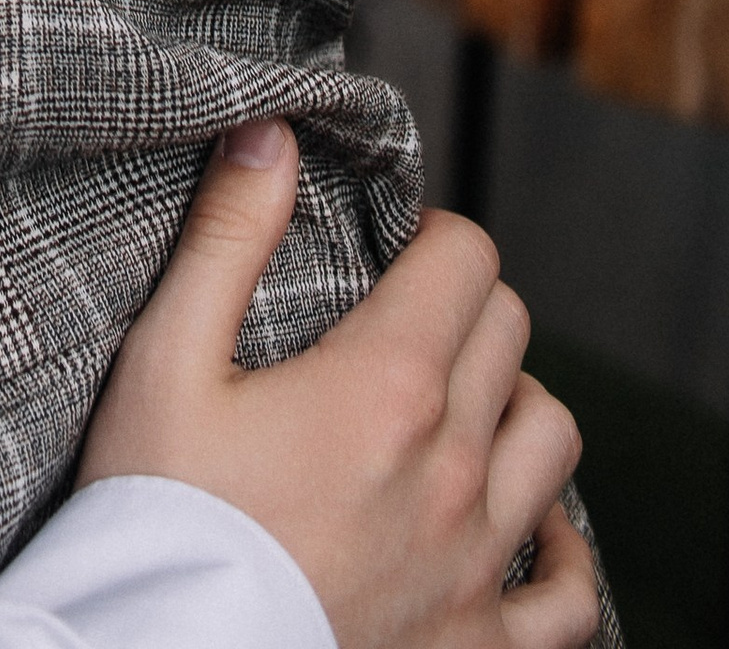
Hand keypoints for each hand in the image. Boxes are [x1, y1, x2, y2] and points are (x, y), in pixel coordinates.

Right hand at [79, 123, 595, 648]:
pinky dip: (560, 554)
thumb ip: (226, 239)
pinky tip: (526, 529)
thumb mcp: (165, 363)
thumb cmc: (159, 522)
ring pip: (551, 441)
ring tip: (459, 408)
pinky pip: (569, 596)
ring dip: (514, 407)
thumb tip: (271, 132)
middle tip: (403, 321)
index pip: (468, 259)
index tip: (390, 254)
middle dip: (464, 305)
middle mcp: (452, 470)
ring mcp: (473, 566)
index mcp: (385, 387)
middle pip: (509, 334)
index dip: (432, 238)